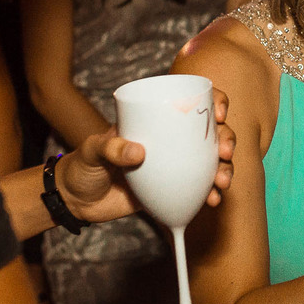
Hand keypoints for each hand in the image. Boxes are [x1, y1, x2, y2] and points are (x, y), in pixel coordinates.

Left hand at [60, 88, 236, 222]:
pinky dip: (212, 193)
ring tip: (222, 183)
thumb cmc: (82, 166)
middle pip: (211, 131)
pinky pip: (201, 188)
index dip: (214, 102)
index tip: (219, 114)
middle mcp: (171, 139)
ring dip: (225, 169)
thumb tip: (139, 152)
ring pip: (212, 161)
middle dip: (227, 139)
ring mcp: (175, 165)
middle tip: (225, 152)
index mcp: (155, 119)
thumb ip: (111, 148)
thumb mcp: (92, 150)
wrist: (75, 202)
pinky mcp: (173, 189)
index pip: (191, 101)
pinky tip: (213, 199)